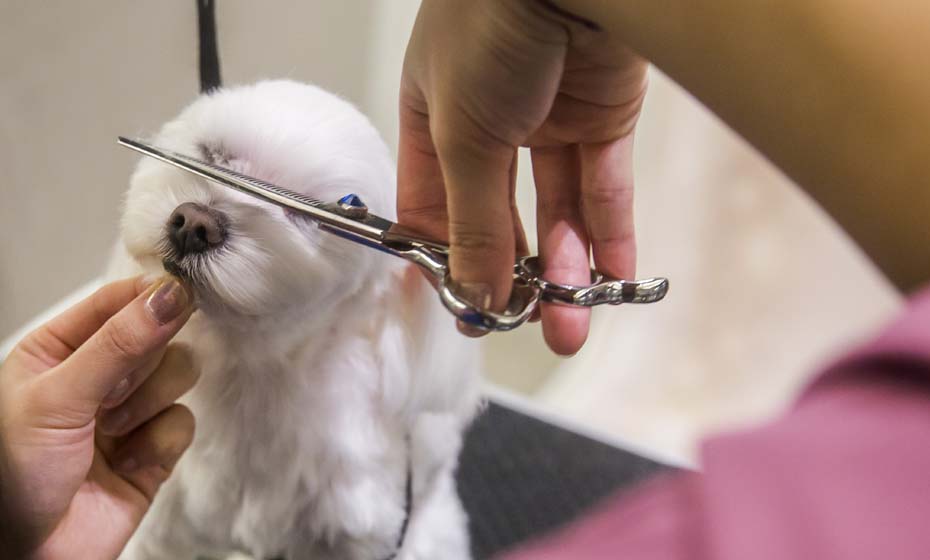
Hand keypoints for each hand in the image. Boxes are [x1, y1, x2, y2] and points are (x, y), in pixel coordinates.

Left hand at [0, 276, 198, 558]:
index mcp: (57, 349)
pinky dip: (160, 441)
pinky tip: (128, 461)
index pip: (116, 301)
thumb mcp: (57, 398)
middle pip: (157, 335)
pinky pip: (183, 421)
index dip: (150, 296)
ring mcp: (128, 411)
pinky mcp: (153, 448)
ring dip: (150, 403)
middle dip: (143, 365)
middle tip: (112, 394)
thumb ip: (117, 344)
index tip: (181, 295)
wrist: (30, 558)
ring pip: (177, 374)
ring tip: (113, 432)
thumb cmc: (13, 478)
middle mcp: (96, 375)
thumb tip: (168, 295)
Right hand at [398, 0, 647, 353]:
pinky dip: (609, 235)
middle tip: (525, 327)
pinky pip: (604, 189)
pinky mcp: (603, 118)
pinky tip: (609, 283)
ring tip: (570, 329)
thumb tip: (476, 295)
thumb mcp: (464, 136)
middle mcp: (489, 123)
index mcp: (433, 120)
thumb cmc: (489, 26)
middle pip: (500, 217)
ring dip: (564, 271)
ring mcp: (549, 121)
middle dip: (514, 277)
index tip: (468, 312)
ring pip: (556, 212)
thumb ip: (473, 222)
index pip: (433, 208)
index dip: (447, 261)